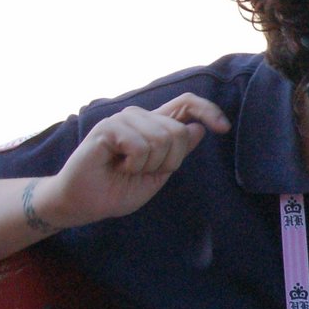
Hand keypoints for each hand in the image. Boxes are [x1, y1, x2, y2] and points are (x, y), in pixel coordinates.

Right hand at [37, 93, 229, 227]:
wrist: (84, 204)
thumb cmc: (118, 190)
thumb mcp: (158, 173)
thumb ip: (178, 151)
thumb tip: (198, 126)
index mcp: (155, 126)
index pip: (187, 104)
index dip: (209, 110)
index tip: (223, 128)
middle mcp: (140, 117)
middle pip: (179, 130)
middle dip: (170, 161)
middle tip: (144, 171)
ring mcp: (123, 120)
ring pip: (162, 138)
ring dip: (149, 164)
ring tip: (127, 169)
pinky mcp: (107, 128)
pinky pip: (140, 145)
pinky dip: (134, 164)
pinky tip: (117, 166)